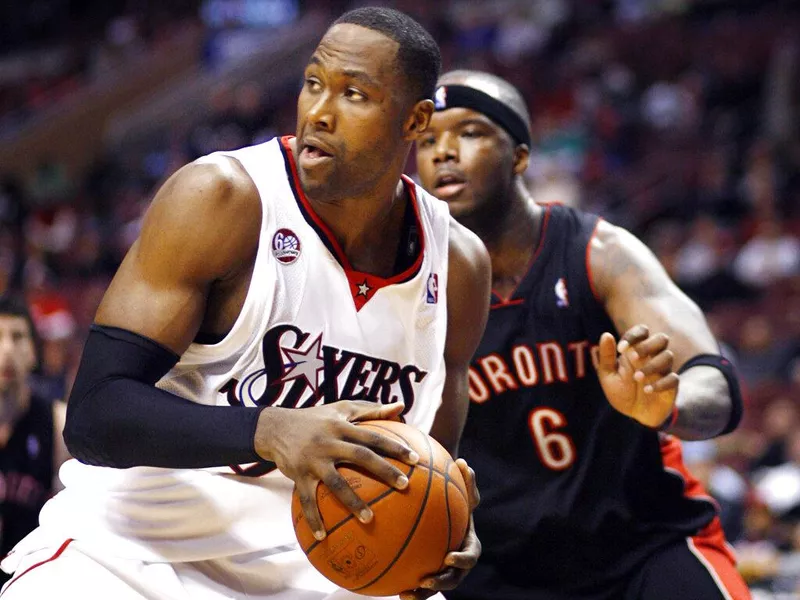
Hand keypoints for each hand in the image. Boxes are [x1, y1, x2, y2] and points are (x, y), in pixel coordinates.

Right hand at [255, 401, 418, 539]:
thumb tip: (401, 406)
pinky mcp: (298, 475)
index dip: (394, 447)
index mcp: (342, 426)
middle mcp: (329, 442)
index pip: (373, 436)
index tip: (416, 459)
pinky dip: (314, 518)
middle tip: (406, 485)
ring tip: (371, 519)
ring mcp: (313, 460)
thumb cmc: (316, 418)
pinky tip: (323, 535)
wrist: (276, 427)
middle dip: (384, 471)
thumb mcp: (342, 408)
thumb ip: (372, 410)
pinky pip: (307, 500)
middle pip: (360, 456)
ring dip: (353, 502)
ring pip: (336, 483)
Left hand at [400, 459, 480, 599]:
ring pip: (434, 586)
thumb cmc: (456, 493)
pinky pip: (417, 581)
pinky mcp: (427, 569)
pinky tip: (386, 586)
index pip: (471, 555)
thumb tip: (462, 463)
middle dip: (440, 583)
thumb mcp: (462, 486)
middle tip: (426, 581)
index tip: (448, 557)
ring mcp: (442, 567)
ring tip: (404, 595)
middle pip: (454, 578)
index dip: (462, 560)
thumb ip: (465, 478)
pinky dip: (406, 586)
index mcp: (469, 542)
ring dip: (421, 595)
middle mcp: (458, 559)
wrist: (448, 505)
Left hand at [592, 325, 678, 427]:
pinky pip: (673, 378)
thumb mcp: (608, 375)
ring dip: (651, 366)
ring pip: (667, 356)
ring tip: (637, 378)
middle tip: (633, 358)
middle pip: (661, 338)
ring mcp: (663, 370)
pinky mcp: (671, 385)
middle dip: (647, 345)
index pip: (642, 330)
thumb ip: (606, 356)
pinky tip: (647, 390)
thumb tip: (606, 335)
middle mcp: (652, 357)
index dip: (634, 335)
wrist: (636, 415)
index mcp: (636, 350)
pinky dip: (660, 383)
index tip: (621, 348)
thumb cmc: (622, 391)